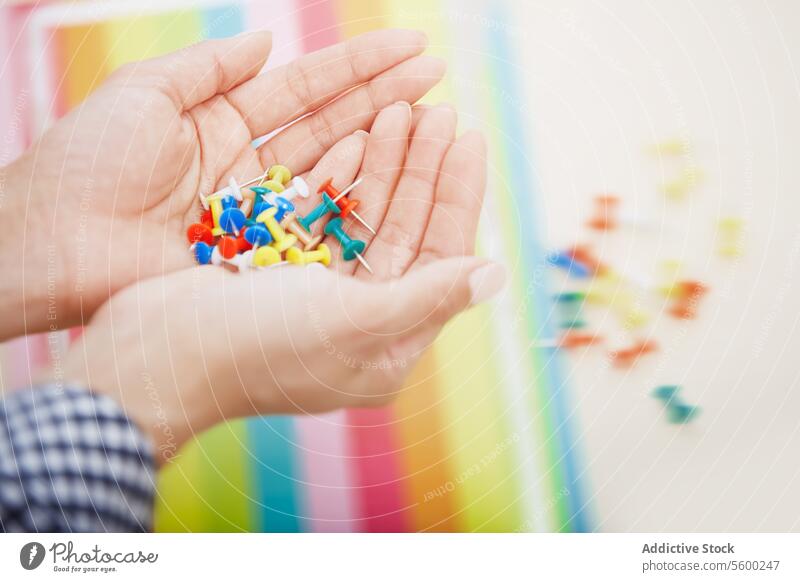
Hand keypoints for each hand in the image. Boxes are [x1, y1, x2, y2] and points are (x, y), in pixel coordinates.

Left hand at [0, 29, 443, 339]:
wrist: (55, 243)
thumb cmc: (90, 162)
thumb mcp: (147, 94)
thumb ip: (210, 67)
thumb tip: (269, 39)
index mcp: (223, 122)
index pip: (306, 88)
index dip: (359, 67)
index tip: (410, 46)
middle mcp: (252, 166)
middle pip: (330, 126)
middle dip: (385, 99)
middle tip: (438, 76)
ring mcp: (262, 212)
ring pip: (332, 173)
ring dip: (380, 146)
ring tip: (432, 116)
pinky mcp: (261, 254)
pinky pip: (316, 224)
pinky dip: (353, 202)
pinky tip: (394, 177)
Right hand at [61, 106, 503, 464]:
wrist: (152, 357)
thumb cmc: (258, 348)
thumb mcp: (353, 321)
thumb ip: (428, 297)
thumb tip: (498, 274)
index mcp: (388, 344)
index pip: (440, 258)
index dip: (457, 196)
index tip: (469, 138)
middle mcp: (362, 319)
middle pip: (406, 230)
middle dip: (421, 170)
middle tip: (436, 111)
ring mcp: (321, 292)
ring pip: (367, 216)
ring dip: (384, 165)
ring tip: (401, 110)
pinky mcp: (284, 268)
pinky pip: (326, 215)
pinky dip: (341, 178)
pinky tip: (357, 135)